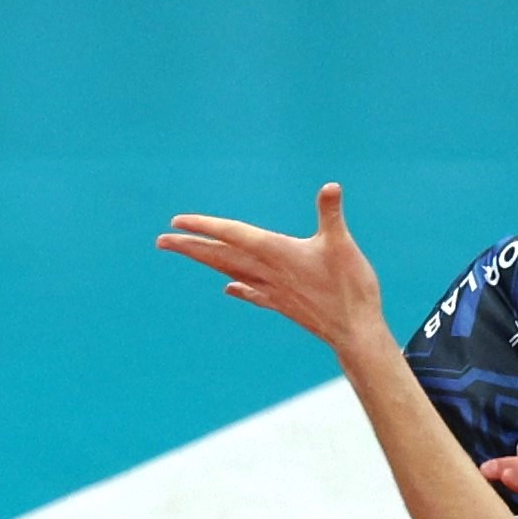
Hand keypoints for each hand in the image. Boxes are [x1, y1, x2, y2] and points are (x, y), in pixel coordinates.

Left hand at [159, 185, 383, 353]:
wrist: (354, 331)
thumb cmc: (350, 287)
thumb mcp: (343, 244)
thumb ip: (332, 214)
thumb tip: (330, 187)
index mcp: (278, 252)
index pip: (234, 235)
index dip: (206, 226)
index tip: (178, 221)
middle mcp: (269, 272)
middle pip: (222, 256)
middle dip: (191, 247)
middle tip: (162, 241)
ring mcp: (273, 291)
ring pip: (231, 272)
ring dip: (207, 262)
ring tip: (187, 254)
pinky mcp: (283, 305)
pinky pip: (252, 293)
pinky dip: (238, 288)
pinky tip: (229, 287)